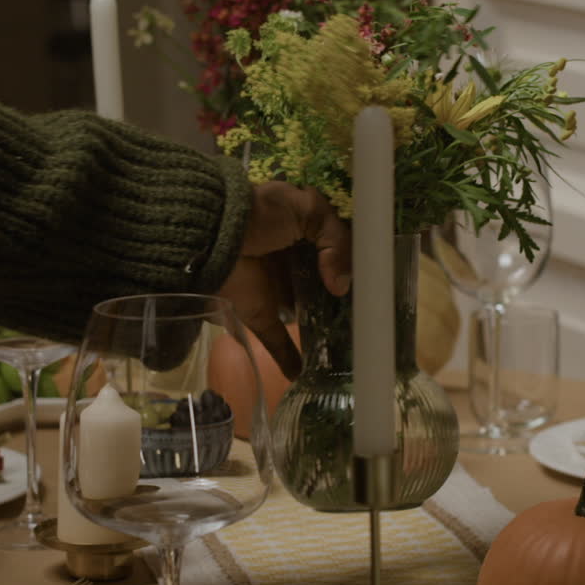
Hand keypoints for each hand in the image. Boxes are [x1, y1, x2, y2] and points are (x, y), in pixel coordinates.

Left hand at [219, 183, 350, 379]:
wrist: (212, 232)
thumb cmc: (263, 214)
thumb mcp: (309, 210)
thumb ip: (337, 241)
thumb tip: (340, 287)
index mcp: (299, 232)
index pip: (330, 252)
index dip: (350, 268)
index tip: (372, 286)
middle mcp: (287, 262)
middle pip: (317, 286)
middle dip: (337, 302)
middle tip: (364, 320)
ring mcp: (271, 289)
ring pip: (300, 313)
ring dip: (318, 329)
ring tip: (346, 348)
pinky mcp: (256, 312)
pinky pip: (275, 339)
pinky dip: (287, 358)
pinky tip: (303, 374)